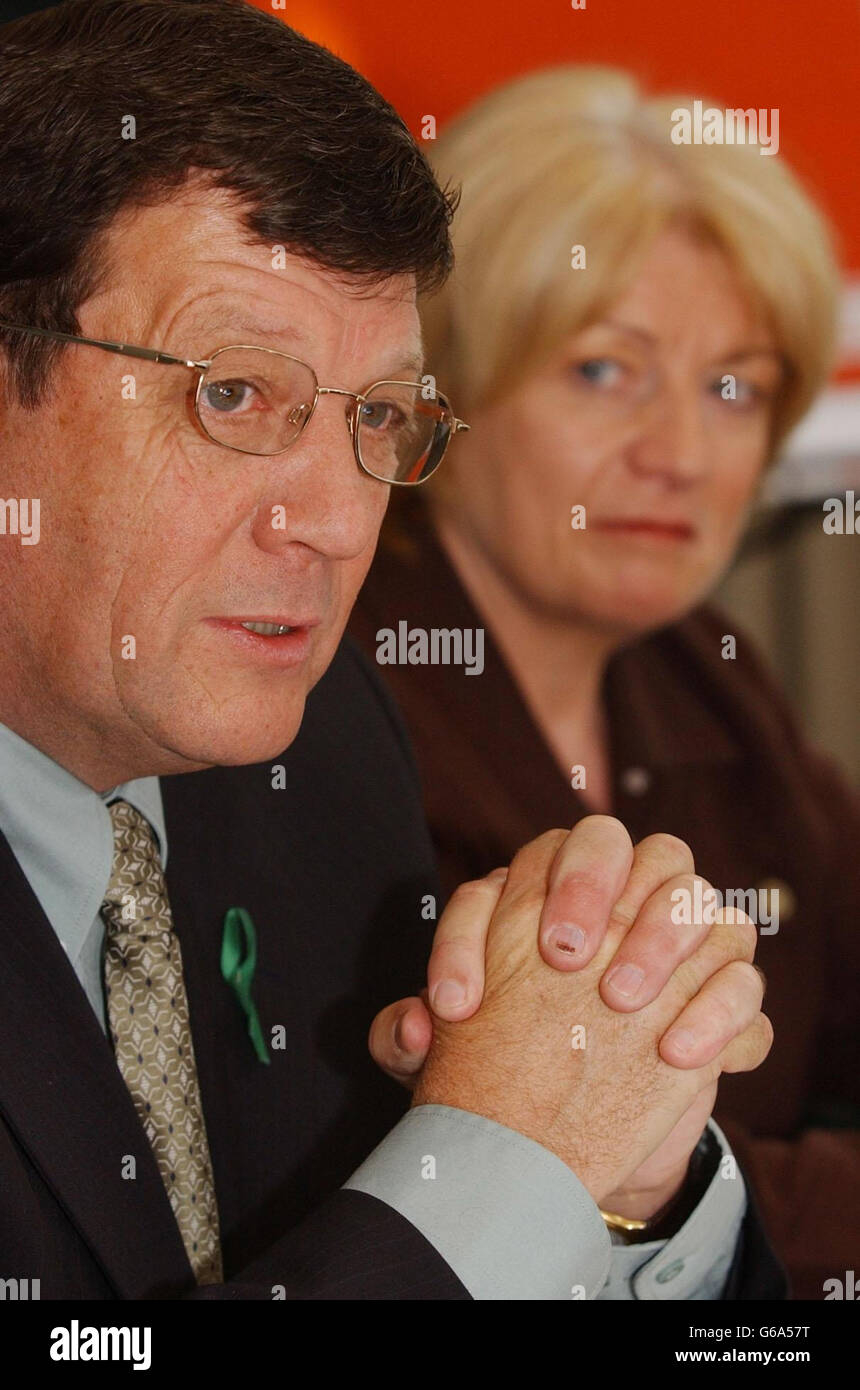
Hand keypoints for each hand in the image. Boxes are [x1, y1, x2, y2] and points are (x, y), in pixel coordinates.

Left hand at [371, 819, 770, 1207]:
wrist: (573, 1141)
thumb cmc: (506, 1069)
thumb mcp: (446, 1064)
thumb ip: (408, 1039)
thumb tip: (412, 1026)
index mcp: (544, 894)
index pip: (517, 867)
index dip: (478, 927)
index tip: (456, 1003)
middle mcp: (618, 898)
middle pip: (616, 841)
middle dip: (589, 882)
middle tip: (562, 953)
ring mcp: (683, 945)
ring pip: (692, 894)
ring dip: (659, 936)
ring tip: (618, 998)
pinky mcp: (726, 1002)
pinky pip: (742, 985)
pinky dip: (716, 1011)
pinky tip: (674, 1053)